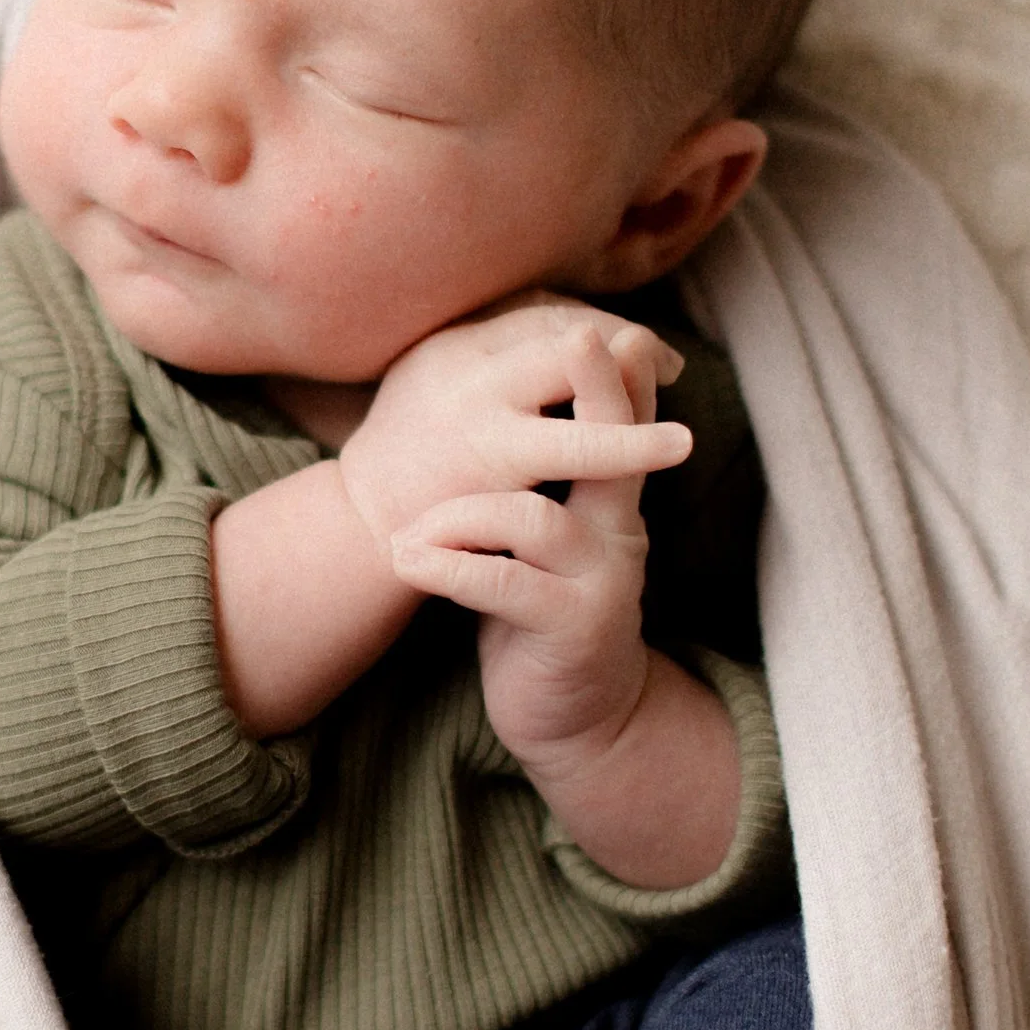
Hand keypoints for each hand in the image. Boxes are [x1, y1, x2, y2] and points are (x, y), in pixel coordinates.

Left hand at [378, 311, 679, 772]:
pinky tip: (408, 563)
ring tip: (408, 533)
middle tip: (576, 339)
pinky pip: (503, 585)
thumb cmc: (542, 606)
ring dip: (460, 514)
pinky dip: (449, 568)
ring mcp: (599, 580)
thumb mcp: (552, 534)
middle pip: (615, 446)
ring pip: (533, 518)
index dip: (616, 368)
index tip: (595, 316)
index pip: (621, 418)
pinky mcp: (568, 628)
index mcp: (609, 500)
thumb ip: (547, 472)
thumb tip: (515, 385)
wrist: (575, 713)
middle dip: (597, 390)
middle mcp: (618, 531)